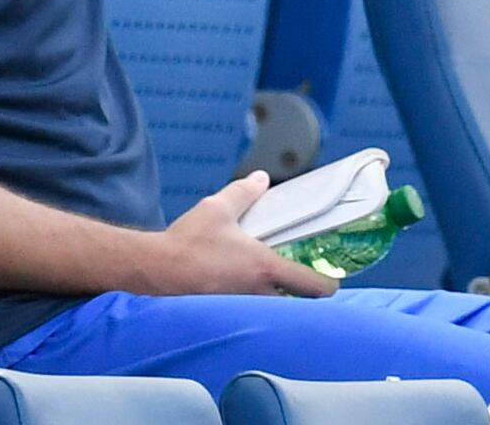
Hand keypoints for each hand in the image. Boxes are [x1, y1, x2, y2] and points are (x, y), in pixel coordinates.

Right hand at [145, 173, 334, 298]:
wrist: (157, 269)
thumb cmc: (188, 242)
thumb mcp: (219, 208)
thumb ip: (244, 192)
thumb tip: (261, 179)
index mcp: (265, 268)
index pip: (313, 286)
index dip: (330, 283)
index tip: (333, 275)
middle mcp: (259, 293)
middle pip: (298, 301)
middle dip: (305, 289)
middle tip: (305, 270)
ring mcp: (243, 305)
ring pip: (276, 305)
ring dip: (282, 294)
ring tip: (276, 274)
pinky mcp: (227, 310)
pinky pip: (254, 307)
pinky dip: (259, 298)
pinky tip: (247, 281)